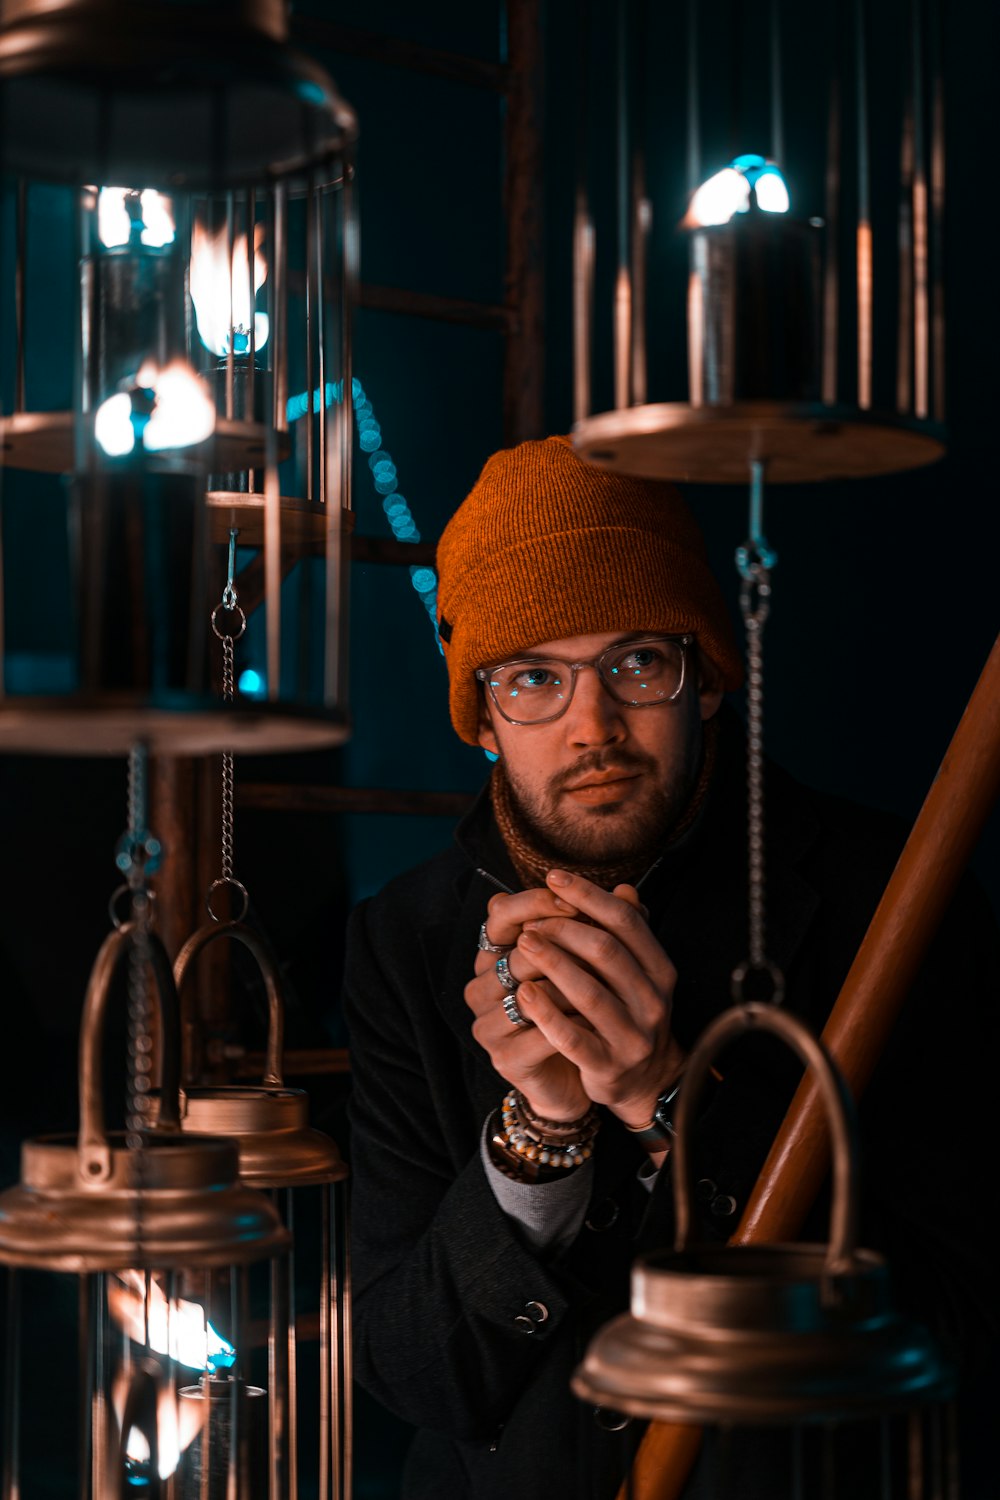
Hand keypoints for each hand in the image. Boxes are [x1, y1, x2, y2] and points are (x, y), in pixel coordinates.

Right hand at [465, 886, 591, 1122]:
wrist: (575, 1077)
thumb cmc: (580, 1010)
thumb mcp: (591, 964)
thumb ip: (605, 927)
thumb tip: (628, 890)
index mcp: (495, 955)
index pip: (501, 915)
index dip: (537, 904)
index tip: (576, 901)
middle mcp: (482, 986)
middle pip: (520, 952)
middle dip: (567, 948)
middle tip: (606, 948)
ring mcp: (488, 1024)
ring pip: (531, 992)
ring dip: (573, 988)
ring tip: (608, 986)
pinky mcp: (503, 1059)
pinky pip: (540, 1035)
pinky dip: (572, 1025)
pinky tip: (598, 1022)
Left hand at [513, 870, 685, 1140]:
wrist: (643, 1080)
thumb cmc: (629, 1012)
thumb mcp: (637, 972)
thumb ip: (629, 932)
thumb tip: (623, 888)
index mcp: (659, 970)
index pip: (626, 922)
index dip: (588, 896)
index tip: (553, 877)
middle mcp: (652, 1001)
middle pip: (606, 953)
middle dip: (564, 928)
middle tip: (532, 918)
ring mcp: (632, 1036)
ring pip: (589, 994)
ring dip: (552, 964)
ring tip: (522, 943)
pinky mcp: (608, 1066)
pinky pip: (574, 1038)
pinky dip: (547, 1014)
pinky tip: (523, 995)